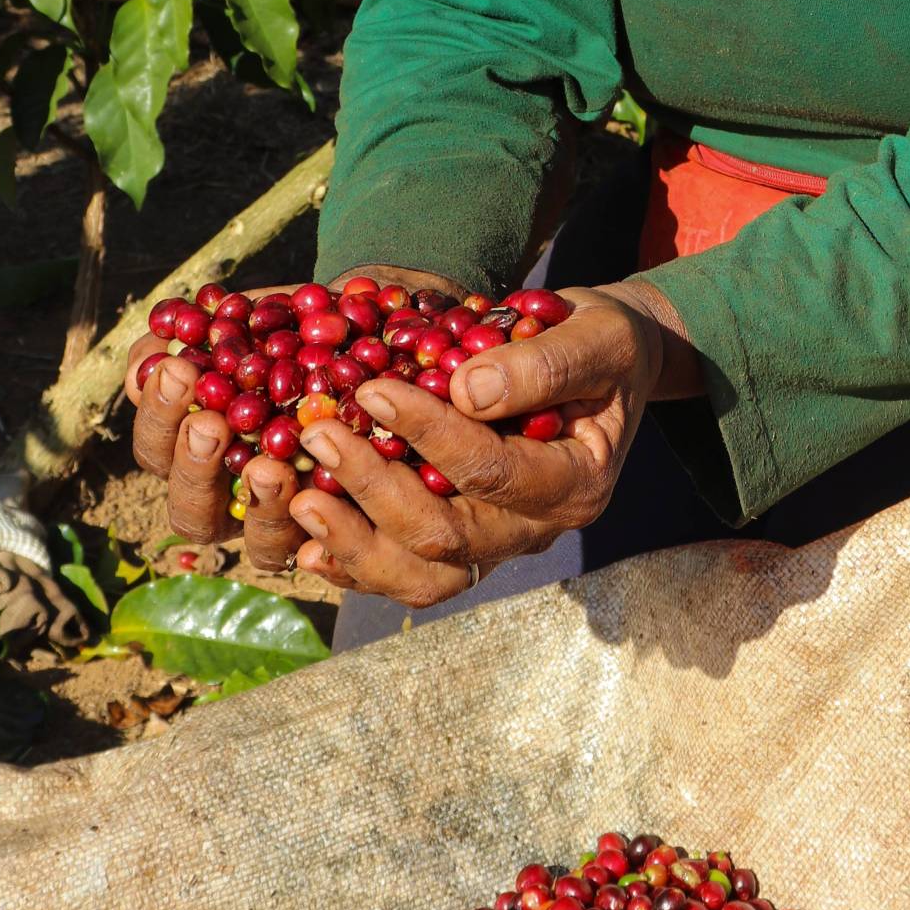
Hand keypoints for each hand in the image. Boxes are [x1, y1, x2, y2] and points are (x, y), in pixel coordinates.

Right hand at [123, 265, 454, 574]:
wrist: (386, 331)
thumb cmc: (308, 327)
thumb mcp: (261, 315)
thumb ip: (207, 331)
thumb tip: (154, 351)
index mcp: (203, 446)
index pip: (158, 448)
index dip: (158, 417)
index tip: (179, 369)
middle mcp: (238, 496)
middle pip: (191, 512)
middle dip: (194, 467)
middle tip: (210, 424)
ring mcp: (293, 523)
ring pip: (259, 544)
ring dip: (258, 507)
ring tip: (268, 467)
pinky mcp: (350, 537)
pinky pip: (331, 552)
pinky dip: (325, 530)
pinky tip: (328, 495)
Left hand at [285, 285, 681, 604]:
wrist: (608, 365)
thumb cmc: (605, 343)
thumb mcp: (598, 336)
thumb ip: (543, 365)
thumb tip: (466, 389)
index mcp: (575, 483)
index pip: (490, 471)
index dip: (427, 432)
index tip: (373, 390)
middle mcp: (537, 528)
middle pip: (446, 535)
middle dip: (372, 487)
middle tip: (317, 434)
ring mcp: (500, 543)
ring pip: (422, 573)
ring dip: (356, 542)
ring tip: (301, 500)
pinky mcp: (467, 542)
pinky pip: (409, 572)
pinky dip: (357, 563)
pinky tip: (308, 545)